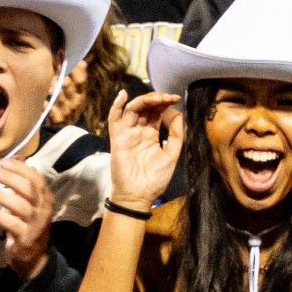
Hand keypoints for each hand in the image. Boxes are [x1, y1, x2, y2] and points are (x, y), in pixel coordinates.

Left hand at [0, 158, 54, 278]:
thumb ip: (22, 182)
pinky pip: (10, 223)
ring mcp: (36, 224)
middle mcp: (44, 209)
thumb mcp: (28, 203)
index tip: (1, 162)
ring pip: (19, 204)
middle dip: (7, 177)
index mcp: (45, 197)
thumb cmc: (27, 225)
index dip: (18, 167)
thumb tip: (17, 156)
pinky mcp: (26, 238)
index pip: (35, 177)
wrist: (33, 258)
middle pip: (27, 188)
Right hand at [103, 92, 182, 207]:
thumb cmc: (155, 179)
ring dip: (144, 100)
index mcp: (151, 135)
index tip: (176, 99)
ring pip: (132, 110)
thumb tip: (176, 113)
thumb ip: (175, 134)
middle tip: (168, 97)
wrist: (139, 196)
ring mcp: (127, 134)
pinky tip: (123, 95)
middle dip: (157, 99)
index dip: (165, 104)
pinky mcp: (118, 139)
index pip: (156, 113)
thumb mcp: (172, 154)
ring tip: (157, 97)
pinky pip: (114, 119)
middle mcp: (138, 132)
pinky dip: (116, 106)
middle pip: (145, 108)